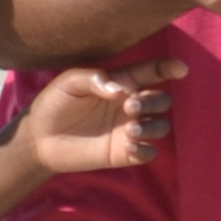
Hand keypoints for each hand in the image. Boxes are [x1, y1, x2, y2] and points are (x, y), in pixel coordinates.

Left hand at [13, 49, 184, 177]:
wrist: (39, 137)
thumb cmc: (54, 103)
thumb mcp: (69, 82)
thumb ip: (95, 79)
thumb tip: (121, 91)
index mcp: (121, 82)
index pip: (152, 72)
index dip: (169, 68)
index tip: (180, 69)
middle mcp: (129, 105)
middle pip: (161, 100)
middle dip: (153, 101)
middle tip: (129, 107)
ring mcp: (128, 129)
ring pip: (161, 126)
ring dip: (152, 126)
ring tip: (130, 130)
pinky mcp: (123, 153)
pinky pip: (148, 152)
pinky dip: (146, 149)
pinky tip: (130, 146)